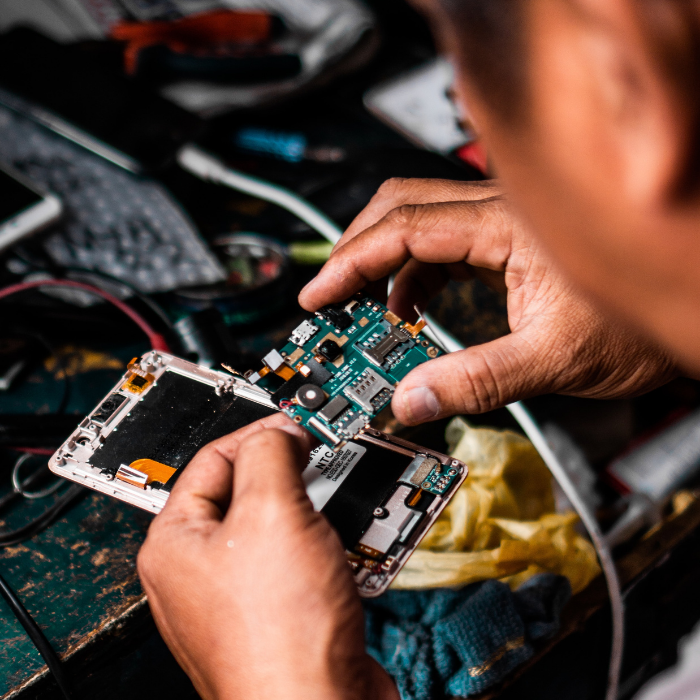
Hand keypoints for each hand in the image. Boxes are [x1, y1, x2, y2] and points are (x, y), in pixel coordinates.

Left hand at [137, 413, 397, 699]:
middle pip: (248, 492)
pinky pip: (300, 563)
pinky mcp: (277, 617)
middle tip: (324, 462)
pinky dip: (327, 549)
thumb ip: (271, 453)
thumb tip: (279, 432)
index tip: (299, 425)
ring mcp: (238, 598)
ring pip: (279, 529)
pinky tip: (348, 550)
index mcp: (176, 543)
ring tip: (341, 510)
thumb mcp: (274, 513)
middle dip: (293, 476)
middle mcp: (199, 572)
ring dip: (317, 514)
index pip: (214, 458)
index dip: (260, 432)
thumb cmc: (282, 634)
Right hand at [299, 177, 677, 422]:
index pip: (405, 229)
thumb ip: (476, 381)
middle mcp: (499, 212)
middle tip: (330, 293)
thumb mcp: (553, 360)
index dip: (352, 262)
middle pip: (401, 206)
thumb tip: (411, 401)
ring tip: (362, 310)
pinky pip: (442, 246)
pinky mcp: (505, 242)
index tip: (319, 294)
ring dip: (382, 264)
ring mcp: (501, 224)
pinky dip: (412, 276)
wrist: (686, 306)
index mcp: (506, 226)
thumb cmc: (637, 327)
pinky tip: (407, 310)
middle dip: (357, 248)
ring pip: (418, 222)